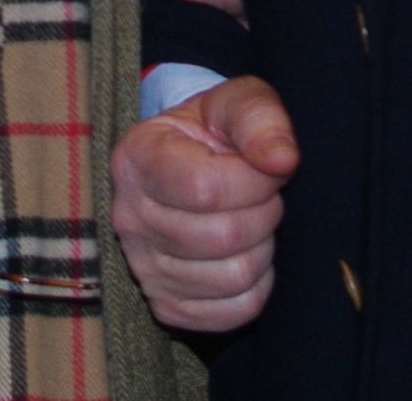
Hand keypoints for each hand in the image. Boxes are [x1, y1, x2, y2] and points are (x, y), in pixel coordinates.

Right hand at [108, 74, 298, 332]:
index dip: (254, 180)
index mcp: (137, 158)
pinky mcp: (167, 304)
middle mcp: (129, 217)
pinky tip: (246, 252)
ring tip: (252, 218)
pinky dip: (258, 284)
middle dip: (265, 211)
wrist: (191, 163)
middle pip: (223, 236)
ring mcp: (144, 268)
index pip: (204, 188)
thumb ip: (260, 119)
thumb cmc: (214, 129)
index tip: (267, 165)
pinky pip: (236, 310)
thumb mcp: (236, 102)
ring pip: (234, 276)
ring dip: (263, 246)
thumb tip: (283, 161)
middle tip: (264, 193)